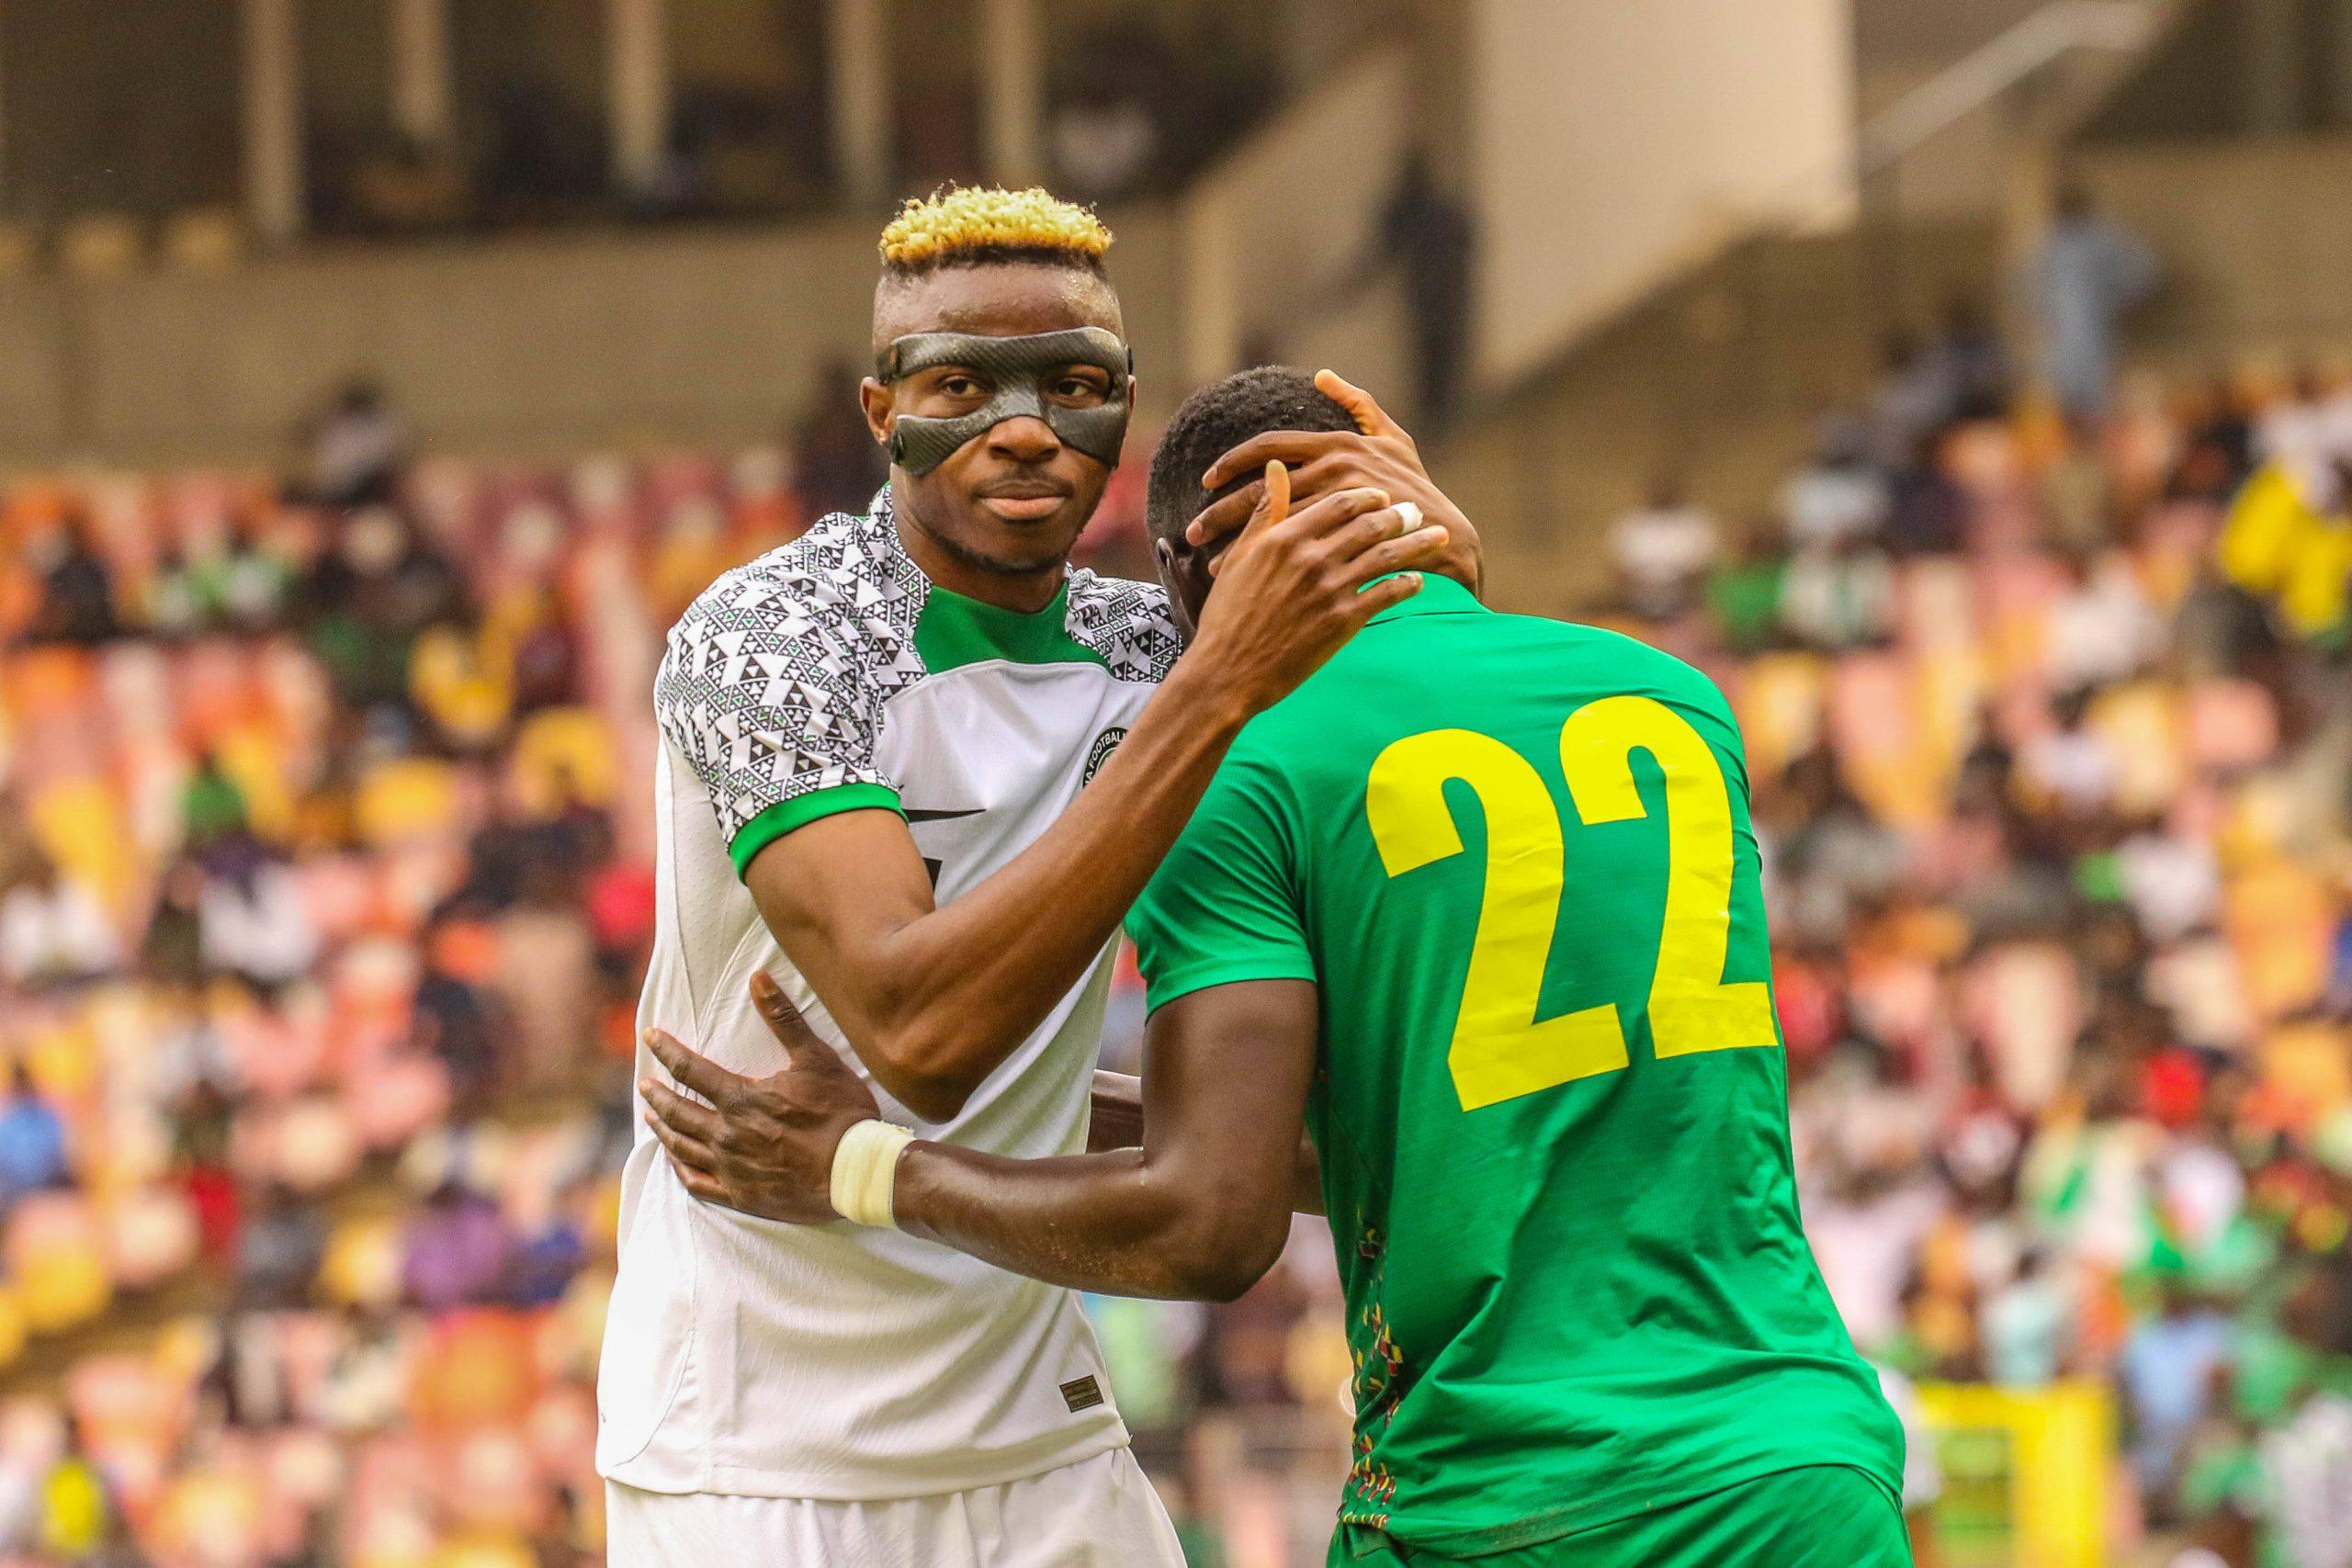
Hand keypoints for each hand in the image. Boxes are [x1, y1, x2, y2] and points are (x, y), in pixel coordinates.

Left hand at [640, 971, 882, 1223]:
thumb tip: (758, 977)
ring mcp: (732, 1168)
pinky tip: (676, 1162)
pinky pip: (698, 1184)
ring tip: (651, 1118)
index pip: (689, 1069)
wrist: (856, 1172)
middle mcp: (727, 1134)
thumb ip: (784, 1018)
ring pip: (682, 1147)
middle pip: (678, 1111)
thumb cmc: (841, 1113)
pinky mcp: (742, 1195)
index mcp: (741, 1099)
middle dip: (657, 1094)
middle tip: (644, 1084)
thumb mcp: (817, 1058)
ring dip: (663, 1129)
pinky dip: (680, 1169)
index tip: (650, 1037)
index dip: (666, 1050)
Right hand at [1182, 457, 1448, 716]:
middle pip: (1370, 524)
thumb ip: (1265, 510)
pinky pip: (1387, 594)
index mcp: (1284, 537)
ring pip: (1386, 556)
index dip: (1366, 496)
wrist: (1228, 672)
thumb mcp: (1241, 556)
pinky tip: (1418, 582)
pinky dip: (1408, 585)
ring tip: (1436, 537)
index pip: (1339, 503)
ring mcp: (1330, 589)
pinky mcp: (1343, 622)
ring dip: (1416, 544)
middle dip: (1400, 515)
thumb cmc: (1228, 614)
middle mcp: (1311, 558)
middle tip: (1417, 511)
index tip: (1381, 496)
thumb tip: (1277, 467)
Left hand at [1190, 369, 1481, 595]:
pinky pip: (1291, 547)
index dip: (1233, 462)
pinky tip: (1240, 574)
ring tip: (1208, 558)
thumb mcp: (1393, 438)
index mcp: (1337, 445)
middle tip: (1193, 530)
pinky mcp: (1343, 538)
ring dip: (1237, 541)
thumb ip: (1357, 404)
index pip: (1270, 448)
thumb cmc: (1416, 487)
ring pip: (1272, 520)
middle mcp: (1335, 470)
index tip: (1207, 480)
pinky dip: (1262, 560)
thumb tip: (1323, 376)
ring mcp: (1339, 505)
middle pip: (1262, 489)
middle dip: (1222, 511)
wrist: (1444, 536)